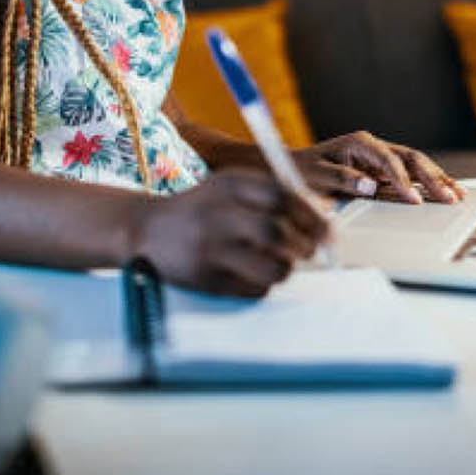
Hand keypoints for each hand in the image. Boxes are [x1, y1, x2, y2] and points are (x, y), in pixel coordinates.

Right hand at [133, 169, 329, 296]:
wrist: (147, 230)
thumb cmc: (203, 208)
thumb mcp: (230, 187)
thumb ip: (272, 195)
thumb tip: (324, 218)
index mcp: (228, 185)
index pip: (281, 196)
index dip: (312, 215)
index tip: (328, 230)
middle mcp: (217, 215)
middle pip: (277, 231)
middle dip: (304, 245)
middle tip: (310, 250)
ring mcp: (210, 249)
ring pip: (271, 266)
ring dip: (287, 268)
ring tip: (283, 263)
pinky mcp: (206, 279)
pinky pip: (254, 289)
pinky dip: (265, 284)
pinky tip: (255, 274)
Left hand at [294, 132, 465, 204]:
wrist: (295, 169)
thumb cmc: (303, 171)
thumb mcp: (317, 175)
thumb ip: (342, 179)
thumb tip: (371, 187)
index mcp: (359, 143)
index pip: (389, 159)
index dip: (403, 179)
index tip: (413, 198)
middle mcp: (375, 147)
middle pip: (411, 158)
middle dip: (432, 177)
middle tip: (448, 197)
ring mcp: (383, 159)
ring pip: (418, 165)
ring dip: (438, 179)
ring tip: (457, 195)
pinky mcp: (386, 172)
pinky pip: (413, 176)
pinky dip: (431, 184)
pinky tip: (447, 191)